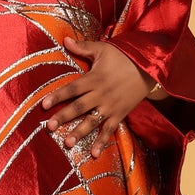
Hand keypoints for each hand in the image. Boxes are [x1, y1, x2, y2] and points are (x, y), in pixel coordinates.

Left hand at [41, 35, 155, 156]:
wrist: (149, 66)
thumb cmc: (124, 56)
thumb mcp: (103, 49)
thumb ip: (82, 47)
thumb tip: (64, 40)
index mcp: (94, 78)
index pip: (72, 88)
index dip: (57, 96)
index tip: (44, 105)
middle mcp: (101, 94)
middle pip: (79, 107)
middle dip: (64, 117)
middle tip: (50, 127)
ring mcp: (111, 106)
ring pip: (92, 121)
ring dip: (79, 132)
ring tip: (67, 143)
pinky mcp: (120, 113)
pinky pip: (110, 129)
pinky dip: (102, 141)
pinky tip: (94, 154)